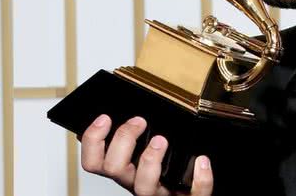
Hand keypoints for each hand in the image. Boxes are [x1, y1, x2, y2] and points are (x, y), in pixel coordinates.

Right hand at [80, 114, 213, 195]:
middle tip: (139, 122)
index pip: (94, 162)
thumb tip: (134, 108)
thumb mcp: (147, 155)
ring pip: (143, 186)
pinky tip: (202, 161)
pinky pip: (195, 194)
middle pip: (114, 169)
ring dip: (150, 159)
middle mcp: (138, 184)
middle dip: (123, 140)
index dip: (93, 140)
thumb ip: (139, 137)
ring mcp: (161, 194)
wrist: (186, 194)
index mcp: (127, 172)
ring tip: (161, 140)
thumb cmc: (167, 176)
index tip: (105, 118)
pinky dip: (200, 178)